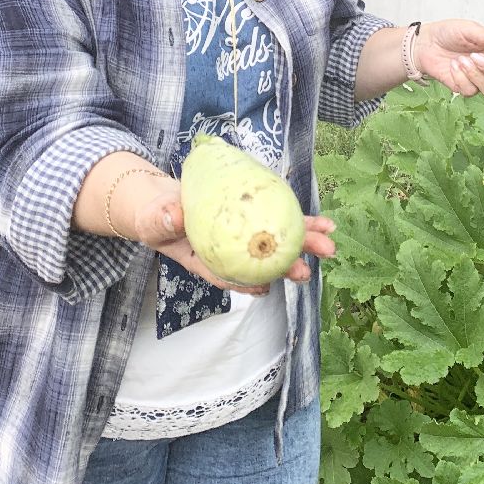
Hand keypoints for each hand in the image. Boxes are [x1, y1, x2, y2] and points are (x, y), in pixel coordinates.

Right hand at [131, 182, 336, 290]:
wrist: (164, 198)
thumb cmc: (157, 217)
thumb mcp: (153, 219)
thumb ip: (161, 219)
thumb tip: (175, 216)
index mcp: (207, 258)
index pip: (227, 274)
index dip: (246, 281)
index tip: (264, 285)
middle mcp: (232, 250)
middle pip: (261, 261)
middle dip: (285, 265)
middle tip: (306, 271)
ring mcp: (246, 233)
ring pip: (278, 240)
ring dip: (304, 242)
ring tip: (329, 244)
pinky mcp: (256, 214)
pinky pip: (280, 217)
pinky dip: (302, 220)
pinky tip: (325, 224)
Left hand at [414, 19, 483, 96]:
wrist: (426, 44)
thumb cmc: (449, 33)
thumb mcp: (468, 28)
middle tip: (475, 56)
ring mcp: (480, 79)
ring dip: (475, 75)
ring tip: (461, 60)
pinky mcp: (466, 88)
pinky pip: (470, 91)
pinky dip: (460, 78)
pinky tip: (453, 66)